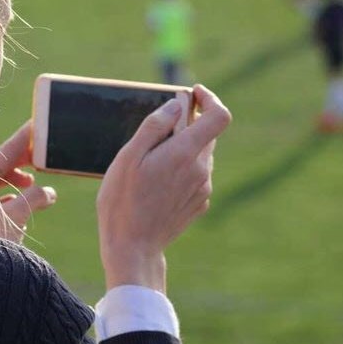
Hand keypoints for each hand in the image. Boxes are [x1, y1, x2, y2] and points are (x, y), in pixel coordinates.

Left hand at [0, 121, 57, 243]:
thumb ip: (34, 198)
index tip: (38, 128)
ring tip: (30, 183)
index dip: (25, 141)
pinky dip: (0, 196)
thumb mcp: (15, 217)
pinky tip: (13, 202)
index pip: (6, 150)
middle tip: (39, 161)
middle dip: (20, 163)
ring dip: (11, 181)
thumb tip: (48, 192)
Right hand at [95, 85, 231, 292]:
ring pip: (199, 155)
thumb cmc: (123, 202)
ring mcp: (202, 189)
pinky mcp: (199, 204)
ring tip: (148, 166)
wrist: (133, 249)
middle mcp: (201, 170)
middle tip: (154, 133)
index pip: (219, 116)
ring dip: (180, 150)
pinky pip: (195, 176)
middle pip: (206, 134)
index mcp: (185, 153)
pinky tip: (156, 185)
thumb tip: (176, 105)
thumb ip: (154, 126)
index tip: (192, 94)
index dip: (210, 99)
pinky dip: (180, 170)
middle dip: (185, 125)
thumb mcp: (128, 157)